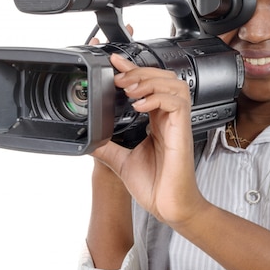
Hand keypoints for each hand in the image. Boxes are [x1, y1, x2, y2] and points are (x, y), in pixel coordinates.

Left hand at [91, 54, 205, 225]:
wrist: (170, 206)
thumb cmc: (156, 186)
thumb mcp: (121, 161)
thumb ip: (107, 147)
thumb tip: (87, 139)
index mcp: (157, 121)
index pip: (148, 85)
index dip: (132, 69)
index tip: (115, 63)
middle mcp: (169, 118)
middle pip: (164, 77)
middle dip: (139, 71)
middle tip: (119, 78)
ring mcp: (177, 123)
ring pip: (173, 83)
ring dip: (149, 81)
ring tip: (129, 90)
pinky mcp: (182, 131)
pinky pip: (176, 102)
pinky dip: (157, 98)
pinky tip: (141, 105)